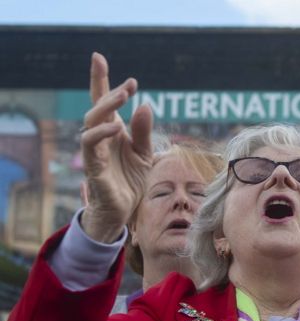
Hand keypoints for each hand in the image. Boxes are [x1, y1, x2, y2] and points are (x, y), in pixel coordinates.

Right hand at [80, 52, 152, 242]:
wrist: (124, 209)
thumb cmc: (131, 179)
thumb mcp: (145, 153)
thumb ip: (144, 131)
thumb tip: (145, 105)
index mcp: (114, 130)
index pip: (105, 101)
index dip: (105, 82)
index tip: (116, 68)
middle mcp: (102, 136)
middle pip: (97, 106)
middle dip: (107, 89)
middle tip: (128, 84)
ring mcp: (95, 149)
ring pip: (91, 120)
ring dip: (106, 106)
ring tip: (124, 95)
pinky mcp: (92, 165)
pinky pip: (90, 144)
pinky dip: (101, 132)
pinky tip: (115, 126)